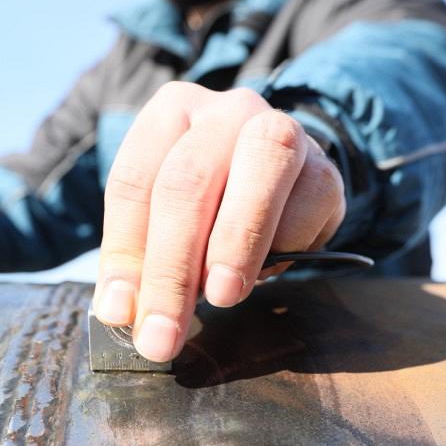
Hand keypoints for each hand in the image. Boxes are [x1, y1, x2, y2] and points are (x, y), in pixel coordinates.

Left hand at [92, 82, 345, 362]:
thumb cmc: (209, 201)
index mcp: (169, 113)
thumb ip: (140, 259)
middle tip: (164, 333)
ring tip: (221, 297)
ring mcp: (281, 130)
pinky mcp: (324, 167)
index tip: (121, 311)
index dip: (125, 252)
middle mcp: (224, 112)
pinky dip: (285, 247)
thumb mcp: (162, 219)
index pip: (135, 184)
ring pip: (258, 175)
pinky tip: (266, 271)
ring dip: (235, 246)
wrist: (284, 179)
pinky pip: (307, 206)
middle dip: (173, 269)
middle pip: (188, 182)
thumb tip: (121, 311)